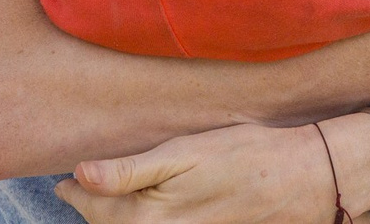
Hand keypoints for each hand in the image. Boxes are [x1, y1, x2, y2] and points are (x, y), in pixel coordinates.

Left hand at [64, 117, 369, 223]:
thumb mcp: (185, 152)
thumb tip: (80, 175)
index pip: (93, 208)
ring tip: (108, 196)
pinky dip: (145, 223)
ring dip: (118, 218)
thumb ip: (129, 170)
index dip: (76, 191)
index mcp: (149, 218)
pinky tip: (151, 207)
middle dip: (94, 207)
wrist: (303, 179)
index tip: (67, 178)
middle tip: (81, 185)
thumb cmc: (245, 158)